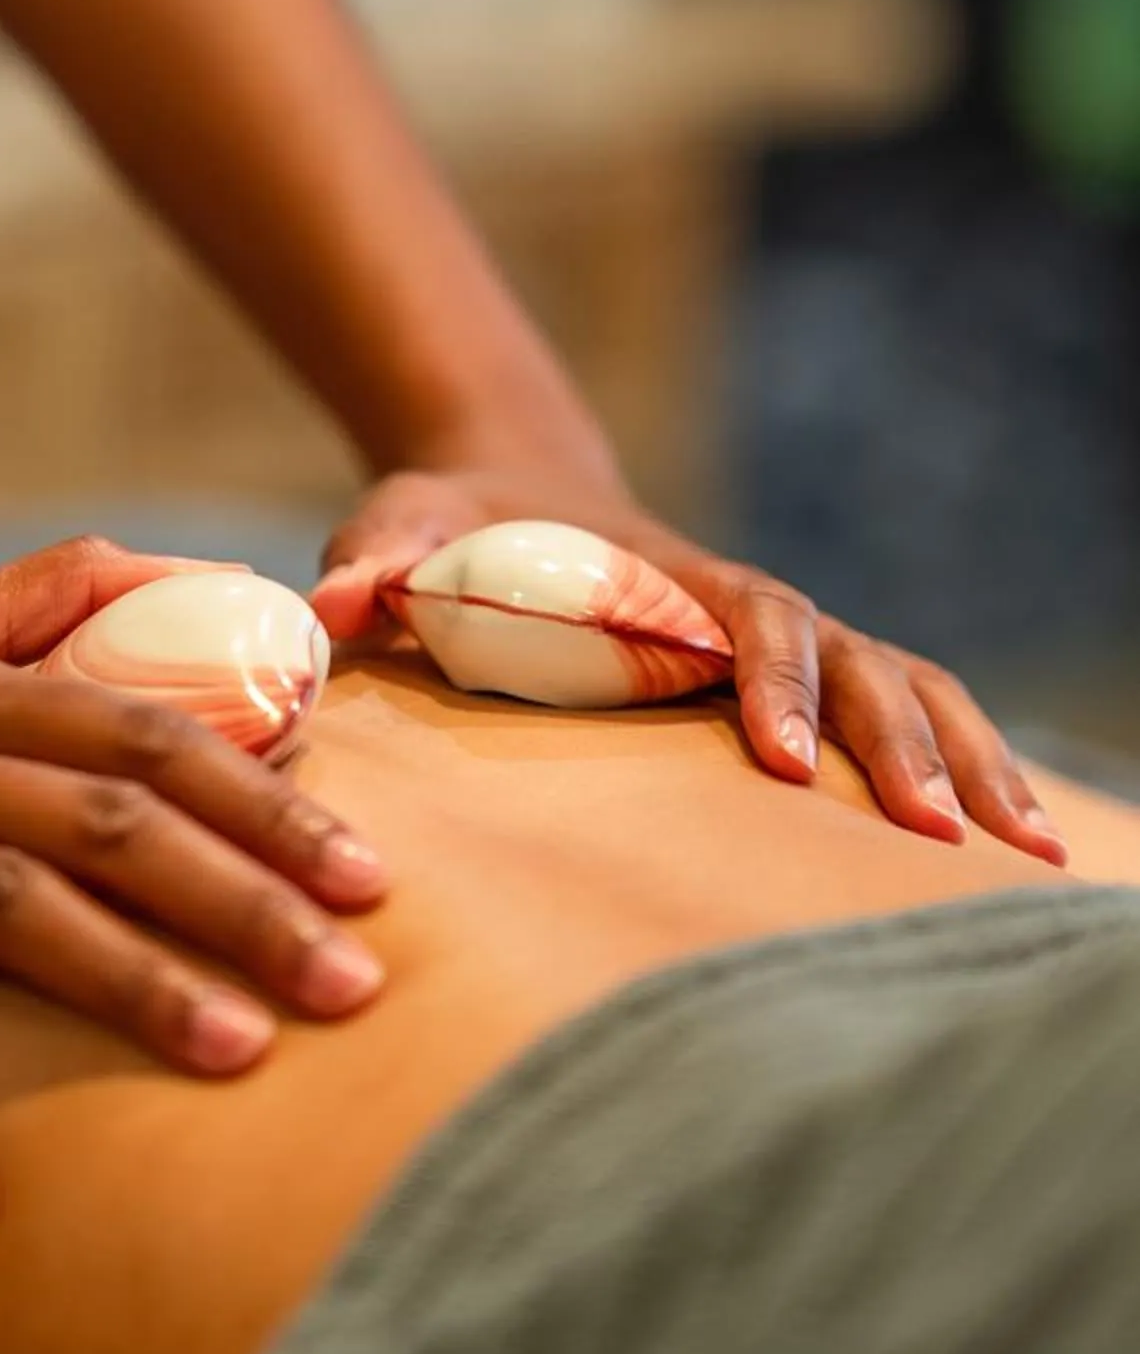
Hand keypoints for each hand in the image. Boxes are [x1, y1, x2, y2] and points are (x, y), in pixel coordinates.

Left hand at [315, 465, 1066, 865]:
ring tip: (1021, 857)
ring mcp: (771, 647)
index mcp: (662, 573)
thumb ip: (375, 558)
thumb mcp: (404, 524)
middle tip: (936, 835)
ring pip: (899, 683)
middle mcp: (734, 606)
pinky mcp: (783, 687)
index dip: (774, 678)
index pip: (746, 614)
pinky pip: (894, 716)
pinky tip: (1015, 849)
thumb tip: (333, 603)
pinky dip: (959, 765)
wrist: (505, 496)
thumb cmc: (451, 527)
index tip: (787, 759)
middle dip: (898, 741)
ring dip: (960, 758)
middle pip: (850, 655)